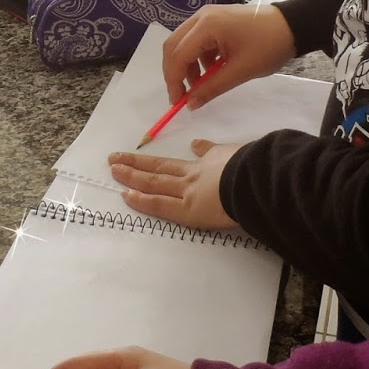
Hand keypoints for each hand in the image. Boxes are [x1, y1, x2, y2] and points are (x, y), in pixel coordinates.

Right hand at [108, 139, 240, 228]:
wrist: (255, 185)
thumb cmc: (240, 212)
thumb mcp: (219, 225)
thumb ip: (201, 214)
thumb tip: (192, 206)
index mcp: (190, 208)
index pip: (159, 203)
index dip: (141, 199)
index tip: (124, 192)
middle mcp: (189, 187)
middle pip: (155, 181)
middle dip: (132, 175)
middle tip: (113, 166)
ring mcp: (202, 169)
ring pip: (167, 166)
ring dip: (145, 161)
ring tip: (127, 155)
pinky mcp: (219, 155)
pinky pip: (206, 151)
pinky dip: (199, 148)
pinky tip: (192, 144)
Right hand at [163, 3, 296, 108]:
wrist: (293, 25)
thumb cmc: (268, 46)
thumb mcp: (240, 71)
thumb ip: (212, 87)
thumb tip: (190, 104)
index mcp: (206, 26)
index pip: (177, 55)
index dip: (174, 80)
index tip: (178, 102)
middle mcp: (201, 17)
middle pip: (173, 46)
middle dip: (175, 73)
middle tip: (183, 95)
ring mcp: (207, 16)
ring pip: (183, 43)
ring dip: (186, 66)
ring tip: (201, 85)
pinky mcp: (214, 20)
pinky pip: (196, 40)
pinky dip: (198, 58)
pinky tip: (211, 70)